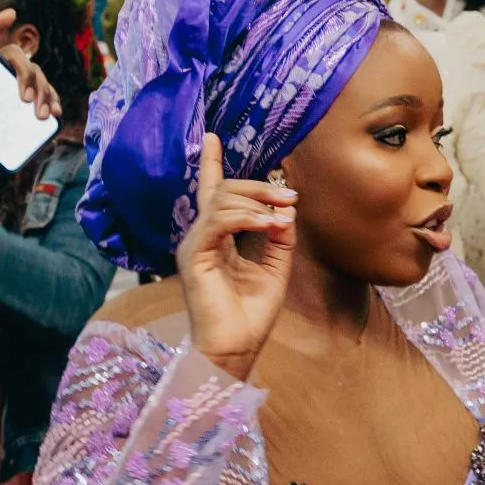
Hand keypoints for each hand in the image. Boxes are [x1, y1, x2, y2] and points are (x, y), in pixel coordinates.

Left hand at [0, 11, 60, 195]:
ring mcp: (10, 93)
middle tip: (25, 99)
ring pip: (36, 76)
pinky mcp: (25, 110)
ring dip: (44, 90)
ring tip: (42, 115)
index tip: (11, 14)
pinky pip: (46, 97)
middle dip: (26, 73)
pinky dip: (53, 102)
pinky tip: (54, 114)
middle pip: (16, 59)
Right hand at [177, 132, 295, 379]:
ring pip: (222, 200)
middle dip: (260, 187)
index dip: (211, 164)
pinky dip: (247, 218)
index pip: (212, 194)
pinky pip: (218, 221)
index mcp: (216, 238)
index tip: (212, 137)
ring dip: (258, 202)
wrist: (236, 348)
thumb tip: (286, 209)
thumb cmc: (251, 314)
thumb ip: (279, 237)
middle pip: (224, 191)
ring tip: (282, 216)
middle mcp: (201, 237)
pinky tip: (268, 225)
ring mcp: (194, 245)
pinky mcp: (194, 256)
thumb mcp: (275, 268)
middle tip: (290, 197)